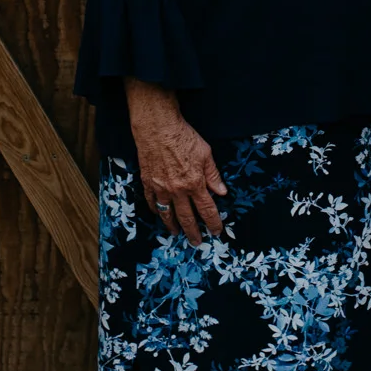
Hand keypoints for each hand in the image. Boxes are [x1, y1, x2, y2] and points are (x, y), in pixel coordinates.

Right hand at [125, 80, 227, 242]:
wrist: (157, 128)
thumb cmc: (183, 137)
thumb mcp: (206, 154)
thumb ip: (213, 176)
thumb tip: (222, 192)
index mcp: (195, 184)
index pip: (207, 210)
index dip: (213, 223)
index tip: (216, 231)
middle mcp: (178, 190)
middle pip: (187, 218)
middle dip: (193, 232)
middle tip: (197, 242)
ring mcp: (161, 188)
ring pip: (167, 214)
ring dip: (173, 226)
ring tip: (177, 234)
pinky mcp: (148, 182)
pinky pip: (152, 202)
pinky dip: (156, 211)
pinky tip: (160, 214)